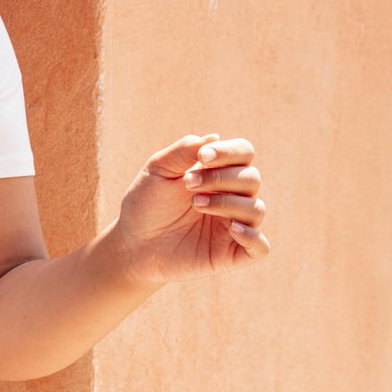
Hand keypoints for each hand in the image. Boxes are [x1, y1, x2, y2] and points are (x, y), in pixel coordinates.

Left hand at [110, 133, 269, 288]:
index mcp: (219, 173)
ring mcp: (233, 226)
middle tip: (189, 185)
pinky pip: (260, 247)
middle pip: (252, 178)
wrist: (131, 244)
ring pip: (256, 209)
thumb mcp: (159, 169)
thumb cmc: (146, 204)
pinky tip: (232, 229)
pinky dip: (253, 237)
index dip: (229, 152)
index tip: (202, 157)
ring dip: (229, 203)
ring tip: (196, 204)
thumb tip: (215, 137)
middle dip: (222, 178)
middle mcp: (231, 197)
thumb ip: (185, 150)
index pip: (244, 153)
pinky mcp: (230, 254)